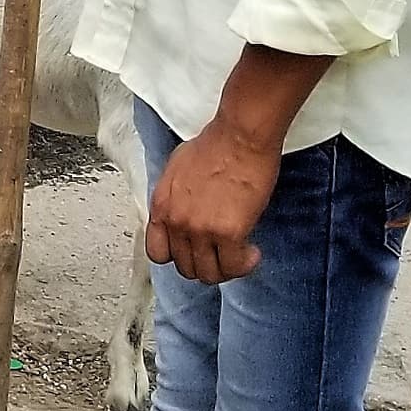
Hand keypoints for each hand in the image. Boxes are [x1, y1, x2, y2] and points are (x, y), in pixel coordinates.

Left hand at [145, 127, 280, 284]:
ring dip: (227, 268)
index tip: (194, 252)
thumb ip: (175, 198)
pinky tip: (252, 252)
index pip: (158, 253)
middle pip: (186, 267)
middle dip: (207, 264)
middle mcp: (176, 221)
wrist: (239, 137)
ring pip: (209, 273)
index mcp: (162, 205)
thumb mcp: (178, 170)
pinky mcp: (228, 233)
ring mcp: (200, 229)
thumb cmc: (215, 144)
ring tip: (239, 255)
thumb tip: (183, 210)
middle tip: (222, 254)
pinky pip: (233, 266)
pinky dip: (244, 264)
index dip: (179, 256)